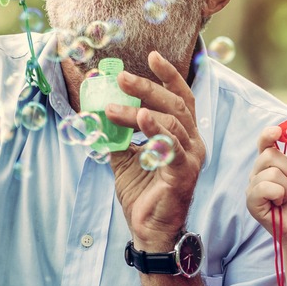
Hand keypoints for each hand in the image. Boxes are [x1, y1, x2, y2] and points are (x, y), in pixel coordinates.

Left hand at [107, 51, 207, 251]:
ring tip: (110, 108)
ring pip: (170, 122)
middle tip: (121, 78)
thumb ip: (117, 134)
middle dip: (148, 87)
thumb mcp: (124, 157)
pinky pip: (171, 147)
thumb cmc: (143, 194)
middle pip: (175, 104)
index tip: (152, 55)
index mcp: (183, 136)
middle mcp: (193, 142)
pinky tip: (139, 119)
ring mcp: (191, 157)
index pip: (181, 98)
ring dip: (138, 111)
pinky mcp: (184, 173)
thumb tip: (94, 108)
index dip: (169, 76)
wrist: (150, 230)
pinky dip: (156, 131)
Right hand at [246, 126, 286, 247]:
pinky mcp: (251, 202)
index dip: (269, 134)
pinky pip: (264, 187)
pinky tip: (279, 204)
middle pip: (268, 154)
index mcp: (272, 164)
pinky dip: (279, 195)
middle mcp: (259, 173)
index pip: (265, 142)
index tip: (278, 131)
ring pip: (269, 172)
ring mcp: (254, 187)